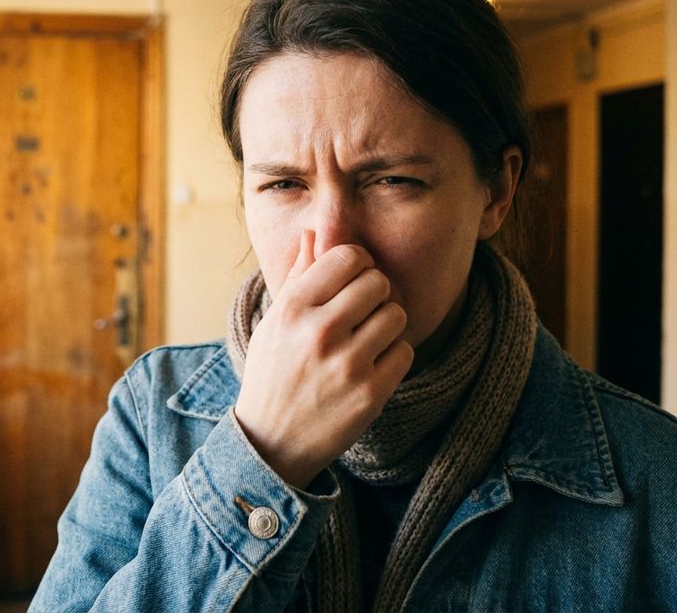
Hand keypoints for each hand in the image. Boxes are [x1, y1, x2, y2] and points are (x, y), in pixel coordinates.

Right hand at [233, 230, 412, 488]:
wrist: (271, 442)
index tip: (351, 280)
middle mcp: (318, 331)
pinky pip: (405, 351)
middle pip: (377, 282)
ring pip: (396, 314)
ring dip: (386, 324)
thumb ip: (299, 277)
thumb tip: (316, 234)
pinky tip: (372, 365)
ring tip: (366, 339)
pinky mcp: (370, 394)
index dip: (356, 264)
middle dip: (374, 293)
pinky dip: (393, 356)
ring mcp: (346, 364)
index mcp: (291, 308)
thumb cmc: (273, 373)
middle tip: (362, 312)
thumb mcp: (274, 322)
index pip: (347, 256)